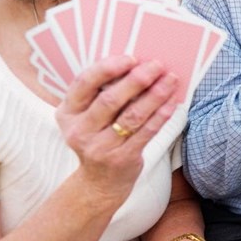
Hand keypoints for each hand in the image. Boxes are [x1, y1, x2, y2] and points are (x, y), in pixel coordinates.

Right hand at [56, 55, 178, 195]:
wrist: (99, 183)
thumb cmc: (98, 138)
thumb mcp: (88, 117)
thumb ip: (102, 94)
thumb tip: (137, 65)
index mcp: (68, 113)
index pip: (83, 84)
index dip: (107, 68)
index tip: (130, 58)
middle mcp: (79, 131)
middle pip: (110, 99)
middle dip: (137, 80)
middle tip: (157, 65)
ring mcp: (100, 147)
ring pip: (132, 116)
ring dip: (155, 95)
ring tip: (170, 80)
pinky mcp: (121, 159)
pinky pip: (146, 132)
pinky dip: (161, 115)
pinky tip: (172, 102)